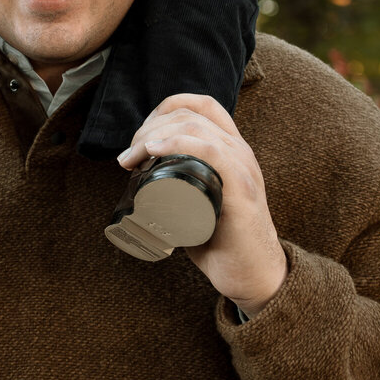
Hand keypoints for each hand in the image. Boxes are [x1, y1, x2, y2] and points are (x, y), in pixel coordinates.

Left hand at [118, 92, 287, 314]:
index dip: (165, 108)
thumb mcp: (199, 200)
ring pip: (195, 128)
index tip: (139, 136)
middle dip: (149, 127)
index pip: (202, 105)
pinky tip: (154, 151)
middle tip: (128, 156)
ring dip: (154, 136)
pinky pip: (212, 152)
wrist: (251, 273)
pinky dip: (178, 144)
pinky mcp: (242, 190)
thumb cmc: (220, 241)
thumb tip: (140, 179)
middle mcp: (240, 151)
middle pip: (190, 115)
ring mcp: (242, 168)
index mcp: (231, 149)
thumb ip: (181, 184)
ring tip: (132, 159)